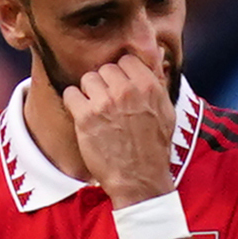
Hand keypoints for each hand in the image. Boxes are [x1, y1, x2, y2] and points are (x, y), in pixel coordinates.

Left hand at [64, 53, 180, 204]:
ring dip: (90, 92)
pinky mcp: (86, 117)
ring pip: (88, 78)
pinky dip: (74, 103)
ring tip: (97, 111)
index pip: (126, 59)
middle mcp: (127, 91)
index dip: (123, 73)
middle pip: (105, 68)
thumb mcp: (167, 113)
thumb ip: (157, 85)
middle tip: (109, 103)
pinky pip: (71, 93)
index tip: (121, 87)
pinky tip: (83, 116)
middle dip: (106, 83)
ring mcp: (105, 103)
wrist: (140, 180)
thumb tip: (153, 58)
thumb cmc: (154, 149)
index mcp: (149, 87)